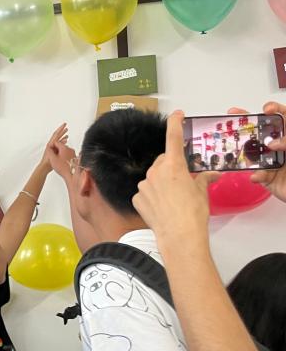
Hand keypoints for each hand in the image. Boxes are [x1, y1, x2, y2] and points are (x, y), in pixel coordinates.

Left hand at [41, 123, 69, 170]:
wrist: (44, 167)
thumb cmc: (48, 162)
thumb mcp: (52, 154)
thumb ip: (56, 147)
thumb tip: (62, 142)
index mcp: (50, 144)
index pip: (56, 134)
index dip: (61, 128)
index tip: (64, 124)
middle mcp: (51, 144)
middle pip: (57, 135)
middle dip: (62, 130)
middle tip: (66, 125)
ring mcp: (52, 147)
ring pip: (58, 139)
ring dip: (62, 135)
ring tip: (66, 131)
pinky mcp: (54, 150)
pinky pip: (59, 144)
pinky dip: (62, 141)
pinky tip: (66, 140)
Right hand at [46, 132, 77, 181]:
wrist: (71, 175)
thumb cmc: (63, 168)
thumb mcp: (52, 159)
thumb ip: (50, 151)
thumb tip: (49, 148)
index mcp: (64, 148)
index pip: (56, 142)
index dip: (52, 146)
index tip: (50, 150)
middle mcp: (70, 149)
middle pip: (61, 147)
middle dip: (56, 150)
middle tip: (53, 157)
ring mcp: (74, 154)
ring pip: (65, 151)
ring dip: (60, 154)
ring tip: (58, 161)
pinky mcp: (75, 158)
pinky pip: (68, 155)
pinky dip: (64, 158)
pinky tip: (62, 163)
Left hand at [132, 111, 217, 244]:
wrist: (179, 235)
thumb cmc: (193, 214)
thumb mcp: (202, 193)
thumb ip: (204, 179)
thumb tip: (212, 175)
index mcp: (174, 166)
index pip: (173, 138)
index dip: (175, 123)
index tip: (176, 114)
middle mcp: (156, 172)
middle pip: (163, 162)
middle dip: (171, 168)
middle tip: (182, 183)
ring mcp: (144, 184)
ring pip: (153, 178)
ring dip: (161, 184)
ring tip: (173, 200)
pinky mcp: (137, 197)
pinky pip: (145, 193)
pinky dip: (152, 197)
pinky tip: (161, 208)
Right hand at [230, 102, 285, 201]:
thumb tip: (273, 143)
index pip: (284, 118)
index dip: (275, 110)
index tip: (267, 109)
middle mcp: (281, 148)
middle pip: (263, 132)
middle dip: (248, 123)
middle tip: (236, 115)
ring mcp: (273, 162)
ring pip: (255, 152)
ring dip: (246, 150)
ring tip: (239, 147)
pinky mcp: (269, 178)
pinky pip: (258, 175)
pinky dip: (256, 175)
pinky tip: (257, 175)